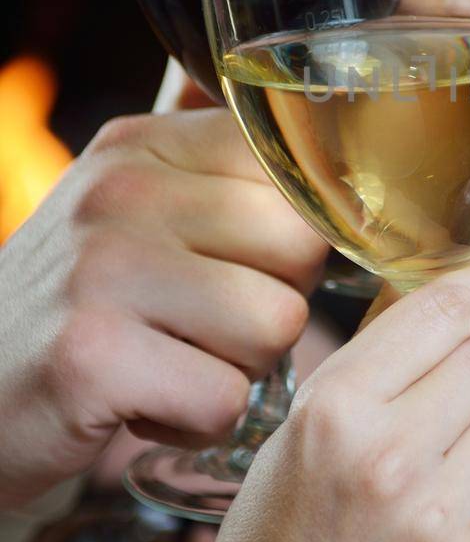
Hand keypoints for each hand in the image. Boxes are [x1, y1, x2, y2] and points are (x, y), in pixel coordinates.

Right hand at [0, 108, 327, 508]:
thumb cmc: (78, 309)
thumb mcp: (131, 210)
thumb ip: (214, 166)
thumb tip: (320, 118)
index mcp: (143, 144)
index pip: (293, 168)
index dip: (292, 238)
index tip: (239, 268)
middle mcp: (120, 190)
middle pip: (300, 246)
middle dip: (273, 305)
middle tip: (200, 328)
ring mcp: (102, 268)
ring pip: (276, 325)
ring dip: (240, 369)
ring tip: (171, 364)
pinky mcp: (92, 356)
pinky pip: (228, 399)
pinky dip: (199, 423)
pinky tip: (145, 406)